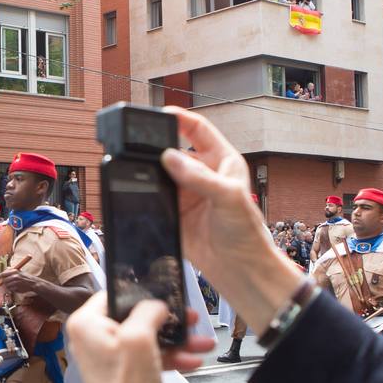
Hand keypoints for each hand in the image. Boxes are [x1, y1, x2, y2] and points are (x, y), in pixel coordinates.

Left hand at [0, 269, 39, 297]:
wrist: (33, 283)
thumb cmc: (26, 277)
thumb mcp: (19, 271)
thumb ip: (11, 272)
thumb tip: (3, 272)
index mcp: (15, 271)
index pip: (3, 274)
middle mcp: (14, 276)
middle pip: (4, 280)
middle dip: (4, 282)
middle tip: (9, 282)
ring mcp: (15, 283)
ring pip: (7, 286)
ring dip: (9, 286)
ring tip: (15, 284)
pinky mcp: (16, 288)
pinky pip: (11, 289)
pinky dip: (12, 289)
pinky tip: (17, 287)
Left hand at [67, 294, 212, 382]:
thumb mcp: (140, 338)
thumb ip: (148, 310)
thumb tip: (156, 304)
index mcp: (87, 324)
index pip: (114, 294)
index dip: (142, 293)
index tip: (165, 294)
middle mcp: (92, 338)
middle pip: (135, 317)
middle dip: (168, 321)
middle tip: (191, 318)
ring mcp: (107, 357)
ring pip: (146, 338)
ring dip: (175, 340)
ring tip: (203, 342)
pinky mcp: (121, 373)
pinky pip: (147, 357)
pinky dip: (169, 357)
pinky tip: (193, 360)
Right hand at [158, 107, 300, 330]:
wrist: (238, 269)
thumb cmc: (246, 232)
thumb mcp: (229, 198)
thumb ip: (200, 177)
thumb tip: (170, 157)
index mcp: (221, 161)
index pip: (198, 130)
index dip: (180, 119)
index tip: (161, 113)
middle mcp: (201, 174)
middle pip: (173, 151)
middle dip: (157, 147)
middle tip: (139, 145)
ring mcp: (185, 194)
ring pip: (160, 173)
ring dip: (149, 171)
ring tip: (136, 169)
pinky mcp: (173, 213)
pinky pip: (154, 196)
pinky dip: (144, 193)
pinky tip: (137, 191)